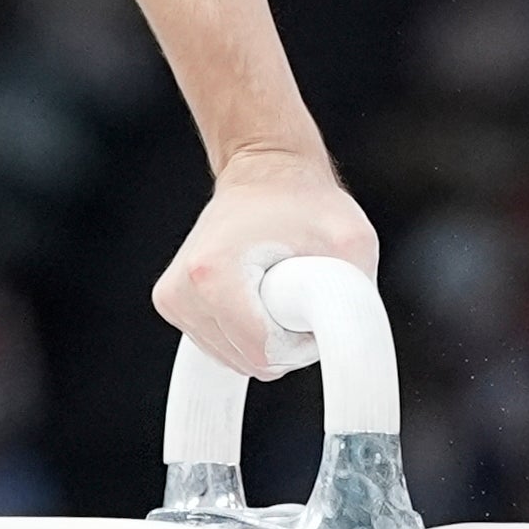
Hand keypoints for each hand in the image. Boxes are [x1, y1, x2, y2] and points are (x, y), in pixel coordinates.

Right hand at [155, 146, 380, 378]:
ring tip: (272, 285)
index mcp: (214, 275)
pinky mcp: (171, 303)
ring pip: (232, 359)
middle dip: (283, 338)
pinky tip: (252, 293)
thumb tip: (352, 345)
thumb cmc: (307, 200)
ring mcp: (172, 298)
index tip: (308, 298)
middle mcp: (182, 290)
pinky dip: (243, 332)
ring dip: (263, 336)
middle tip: (294, 287)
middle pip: (247, 361)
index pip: (264, 353)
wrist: (265, 168)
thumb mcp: (351, 241)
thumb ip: (358, 294)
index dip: (300, 339)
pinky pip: (218, 346)